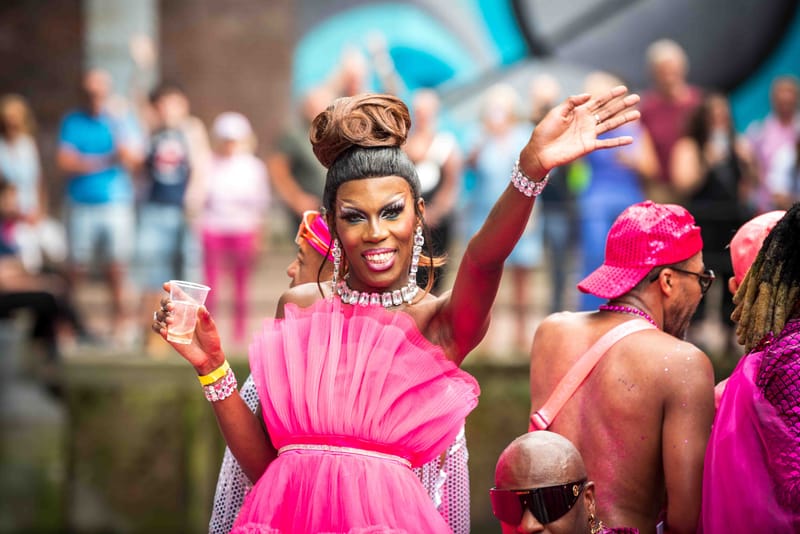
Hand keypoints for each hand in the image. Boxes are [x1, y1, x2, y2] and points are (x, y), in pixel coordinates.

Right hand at [152, 282, 224, 373]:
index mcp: (190, 309)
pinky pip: (157, 328)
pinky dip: (157, 327)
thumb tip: (201, 308)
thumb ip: (206, 318)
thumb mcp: (211, 328)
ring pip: (159, 315)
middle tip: (171, 306)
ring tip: (171, 320)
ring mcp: (173, 325)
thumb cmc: (211, 339)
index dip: (171, 289)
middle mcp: (179, 315)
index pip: (178, 295)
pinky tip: (163, 329)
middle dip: (165, 302)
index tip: (166, 285)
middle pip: (165, 304)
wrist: (208, 356)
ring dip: (162, 315)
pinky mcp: (168, 336)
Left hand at [519, 85, 639, 178]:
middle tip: (636, 97)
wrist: (539, 151)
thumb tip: (589, 95)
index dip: (611, 95)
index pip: (599, 101)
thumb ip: (572, 102)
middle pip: (608, 111)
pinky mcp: (588, 146)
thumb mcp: (557, 112)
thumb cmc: (545, 131)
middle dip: (622, 104)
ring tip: (637, 114)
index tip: (623, 88)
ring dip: (624, 120)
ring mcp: (589, 134)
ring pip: (610, 125)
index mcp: (579, 112)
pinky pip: (606, 144)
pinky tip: (630, 140)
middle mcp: (587, 122)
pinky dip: (618, 142)